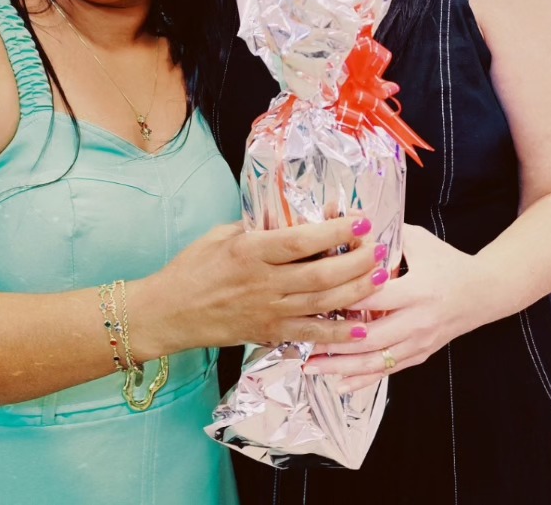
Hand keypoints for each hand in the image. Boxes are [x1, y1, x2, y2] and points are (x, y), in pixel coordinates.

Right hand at [147, 216, 386, 354]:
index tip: (360, 219)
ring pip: (322, 304)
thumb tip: (293, 216)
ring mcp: (268, 312)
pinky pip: (310, 335)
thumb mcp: (222, 235)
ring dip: (356, 292)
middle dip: (356, 262)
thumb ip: (258, 227)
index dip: (334, 231)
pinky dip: (338, 333)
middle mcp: (263, 283)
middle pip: (321, 275)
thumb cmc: (192, 267)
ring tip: (381, 278)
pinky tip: (361, 327)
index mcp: (251, 251)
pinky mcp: (269, 334)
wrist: (169, 313)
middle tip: (380, 248)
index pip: (301, 241)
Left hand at [302, 224, 478, 389]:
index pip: (376, 297)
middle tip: (303, 343)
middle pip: (371, 337)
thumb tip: (350, 219)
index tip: (317, 300)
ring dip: (342, 366)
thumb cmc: (447, 262)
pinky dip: (362, 379)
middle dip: (335, 342)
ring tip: (312, 367)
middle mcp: (418, 320)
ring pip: (376, 361)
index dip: (347, 299)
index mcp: (419, 289)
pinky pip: (388, 371)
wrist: (483, 292)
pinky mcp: (420, 355)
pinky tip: (340, 384)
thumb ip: (386, 234)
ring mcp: (420, 342)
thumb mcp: (420, 241)